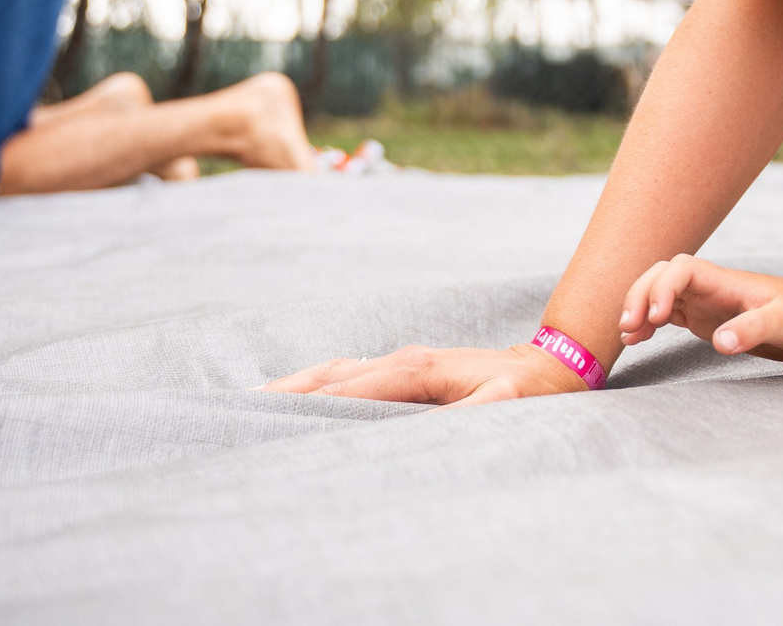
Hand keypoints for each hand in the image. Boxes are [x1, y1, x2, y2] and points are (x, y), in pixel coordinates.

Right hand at [260, 342, 586, 404]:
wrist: (551, 366)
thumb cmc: (530, 392)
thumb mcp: (509, 404)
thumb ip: (475, 414)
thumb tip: (440, 422)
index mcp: (416, 370)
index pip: (347, 389)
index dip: (306, 404)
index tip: (262, 418)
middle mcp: (400, 359)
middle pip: (328, 376)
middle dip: (282, 393)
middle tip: (231, 413)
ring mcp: (400, 361)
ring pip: (333, 372)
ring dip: (293, 387)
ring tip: (248, 406)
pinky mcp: (404, 369)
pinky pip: (348, 376)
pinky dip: (315, 385)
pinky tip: (295, 398)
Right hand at [620, 253, 782, 359]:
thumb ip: (754, 329)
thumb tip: (721, 342)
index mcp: (725, 281)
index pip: (681, 268)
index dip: (662, 287)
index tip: (659, 318)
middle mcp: (710, 287)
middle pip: (661, 275)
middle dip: (640, 294)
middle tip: (630, 326)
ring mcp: (705, 302)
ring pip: (659, 292)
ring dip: (640, 306)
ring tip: (627, 334)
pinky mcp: (705, 319)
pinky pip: (667, 313)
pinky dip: (649, 322)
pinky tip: (637, 339)